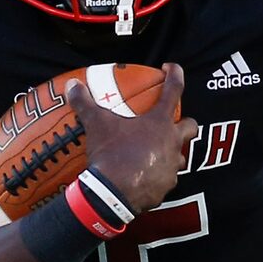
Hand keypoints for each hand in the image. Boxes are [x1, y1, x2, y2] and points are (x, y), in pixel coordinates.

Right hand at [65, 63, 196, 214]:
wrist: (113, 194)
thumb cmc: (110, 153)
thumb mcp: (96, 124)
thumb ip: (85, 103)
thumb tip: (71, 85)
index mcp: (159, 122)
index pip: (174, 90)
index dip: (175, 74)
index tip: (171, 68)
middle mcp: (172, 143)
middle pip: (191, 127)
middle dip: (184, 123)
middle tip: (169, 124)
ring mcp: (172, 166)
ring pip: (181, 156)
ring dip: (172, 152)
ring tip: (155, 153)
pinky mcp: (166, 187)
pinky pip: (167, 179)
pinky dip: (158, 176)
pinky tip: (145, 177)